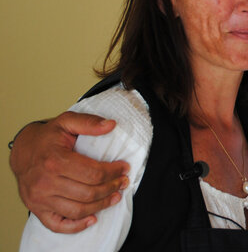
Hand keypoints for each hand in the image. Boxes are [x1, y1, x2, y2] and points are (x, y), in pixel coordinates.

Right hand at [9, 111, 129, 232]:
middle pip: (88, 193)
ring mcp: (40, 199)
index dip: (113, 172)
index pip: (93, 173)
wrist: (23, 151)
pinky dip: (76, 226)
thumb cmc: (47, 137)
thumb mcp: (67, 122)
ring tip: (114, 196)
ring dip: (101, 205)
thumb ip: (89, 122)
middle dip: (111, 188)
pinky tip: (93, 218)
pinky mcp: (37, 209)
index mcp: (55, 160)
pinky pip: (58, 225)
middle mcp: (46, 182)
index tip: (124, 168)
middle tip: (123, 182)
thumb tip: (111, 125)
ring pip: (78, 210)